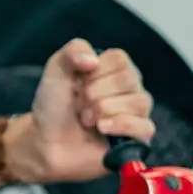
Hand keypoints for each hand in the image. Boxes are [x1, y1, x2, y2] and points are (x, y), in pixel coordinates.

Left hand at [10, 38, 154, 182]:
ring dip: (104, 110)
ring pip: (138, 102)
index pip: (119, 59)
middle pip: (128, 79)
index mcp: (114, 68)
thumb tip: (93, 60)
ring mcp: (136, 113)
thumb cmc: (55, 106)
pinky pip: (145, 127)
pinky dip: (122, 125)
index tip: (77, 84)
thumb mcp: (56, 70)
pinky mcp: (138, 138)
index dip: (94, 72)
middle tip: (80, 104)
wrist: (47, 141)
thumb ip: (73, 52)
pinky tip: (103, 128)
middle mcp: (130, 88)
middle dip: (94, 93)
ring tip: (87, 119)